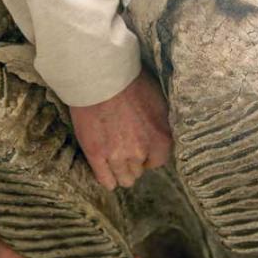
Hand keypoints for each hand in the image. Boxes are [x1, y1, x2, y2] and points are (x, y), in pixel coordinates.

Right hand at [70, 70, 171, 189]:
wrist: (101, 78)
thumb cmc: (131, 82)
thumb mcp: (158, 100)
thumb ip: (161, 123)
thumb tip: (160, 129)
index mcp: (161, 139)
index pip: (159, 161)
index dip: (150, 156)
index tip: (143, 150)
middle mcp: (142, 152)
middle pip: (140, 170)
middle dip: (135, 162)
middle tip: (127, 150)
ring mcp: (118, 156)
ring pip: (124, 178)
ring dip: (122, 172)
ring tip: (117, 163)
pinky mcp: (96, 154)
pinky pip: (105, 178)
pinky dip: (108, 179)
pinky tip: (108, 177)